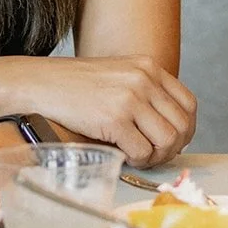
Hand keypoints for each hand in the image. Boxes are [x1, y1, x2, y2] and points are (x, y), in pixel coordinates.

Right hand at [0, 56, 196, 166]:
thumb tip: (167, 130)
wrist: (39, 83)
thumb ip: (144, 92)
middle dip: (172, 148)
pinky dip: (137, 161)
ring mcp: (130, 98)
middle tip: (153, 155)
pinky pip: (142, 152)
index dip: (185, 129)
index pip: (188, 103)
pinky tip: (123, 156)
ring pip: (167, 141)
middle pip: (182, 125)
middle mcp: (144, 79)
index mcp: (148, 66)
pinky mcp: (114, 119)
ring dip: (156, 156)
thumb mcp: (117, 75)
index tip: (172, 141)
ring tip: (138, 157)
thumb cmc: (73, 85)